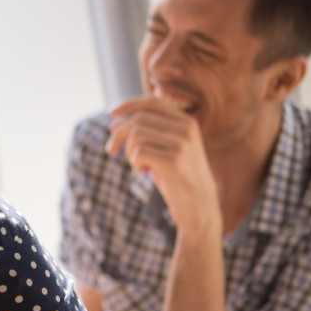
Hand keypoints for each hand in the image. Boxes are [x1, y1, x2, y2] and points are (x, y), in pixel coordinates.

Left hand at [105, 96, 219, 231]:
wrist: (199, 207)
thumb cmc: (178, 178)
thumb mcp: (162, 150)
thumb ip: (144, 133)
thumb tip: (114, 121)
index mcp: (187, 122)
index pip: (152, 103)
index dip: (129, 105)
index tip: (111, 113)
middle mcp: (186, 128)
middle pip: (139, 120)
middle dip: (119, 135)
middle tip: (110, 151)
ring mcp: (182, 143)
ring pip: (136, 136)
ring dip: (130, 153)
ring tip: (141, 166)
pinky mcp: (174, 160)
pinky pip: (138, 153)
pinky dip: (135, 163)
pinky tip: (147, 173)